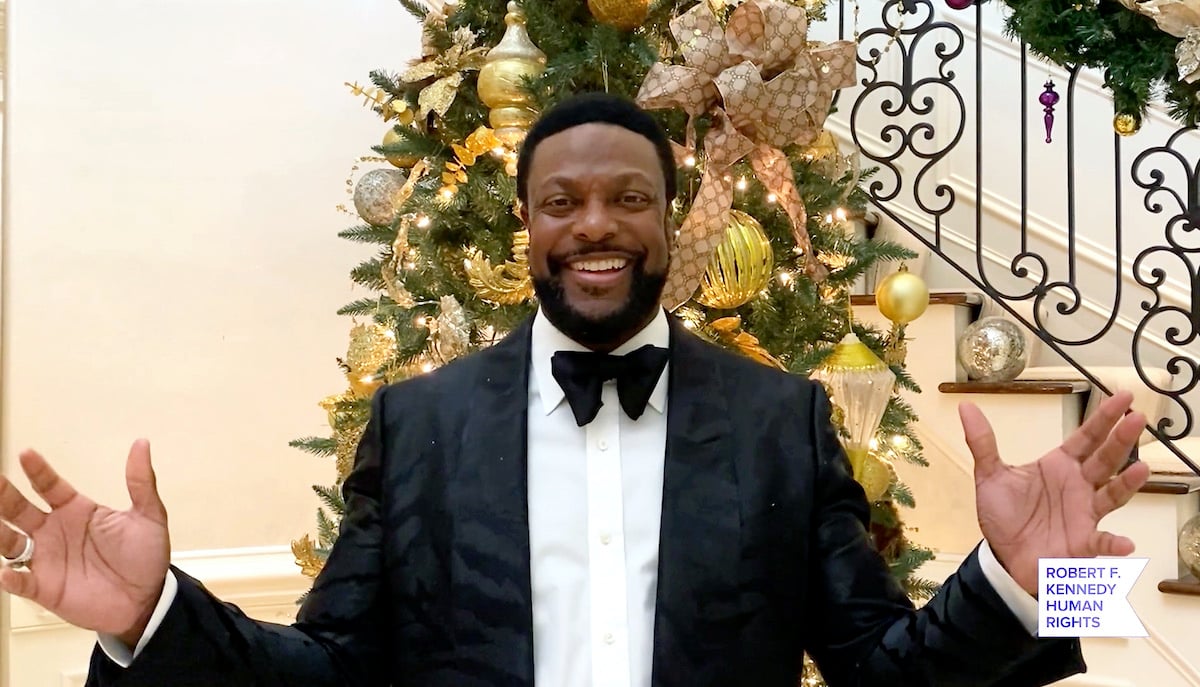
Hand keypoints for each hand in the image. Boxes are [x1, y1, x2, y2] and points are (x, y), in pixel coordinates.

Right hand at [0, 440, 170, 645]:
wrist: (148, 599)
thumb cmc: (145, 557)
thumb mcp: (149, 516)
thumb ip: (141, 482)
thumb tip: (141, 444)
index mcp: (76, 511)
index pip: (49, 486)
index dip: (37, 471)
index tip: (26, 454)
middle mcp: (54, 532)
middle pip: (19, 510)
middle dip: (4, 495)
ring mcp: (47, 560)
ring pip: (11, 543)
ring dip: (0, 533)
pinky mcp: (46, 589)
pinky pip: (21, 582)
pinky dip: (11, 578)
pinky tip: (6, 572)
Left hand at [960, 390, 1150, 594]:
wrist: (1003, 556)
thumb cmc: (1005, 514)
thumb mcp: (990, 476)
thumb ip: (982, 442)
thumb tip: (966, 406)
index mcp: (1060, 465)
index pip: (1086, 437)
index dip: (1104, 417)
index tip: (1124, 396)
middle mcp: (1079, 486)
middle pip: (1105, 459)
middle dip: (1121, 440)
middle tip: (1137, 418)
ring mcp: (1085, 514)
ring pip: (1112, 495)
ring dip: (1128, 484)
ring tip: (1142, 469)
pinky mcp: (1083, 543)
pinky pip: (1101, 543)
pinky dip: (1113, 543)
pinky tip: (1124, 543)